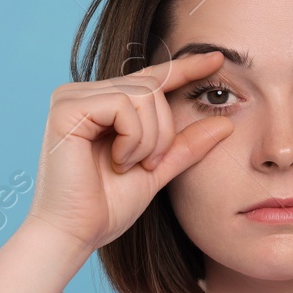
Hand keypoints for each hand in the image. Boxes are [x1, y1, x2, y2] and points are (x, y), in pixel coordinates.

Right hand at [25, 51, 233, 252]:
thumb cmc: (108, 207)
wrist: (76, 234)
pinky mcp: (66, 108)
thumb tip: (225, 122)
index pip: (151, 77)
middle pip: (152, 88)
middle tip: (147, 166)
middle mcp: (85, 93)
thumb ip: (184, 146)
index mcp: (103, 104)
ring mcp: (72, 97)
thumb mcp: (157, 170)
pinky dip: (132, 139)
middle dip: (163, 132)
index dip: (185, 67)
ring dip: (149, 139)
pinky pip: (122, 105)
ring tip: (129, 167)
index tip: (218, 58)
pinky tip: (117, 161)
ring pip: (142, 95)